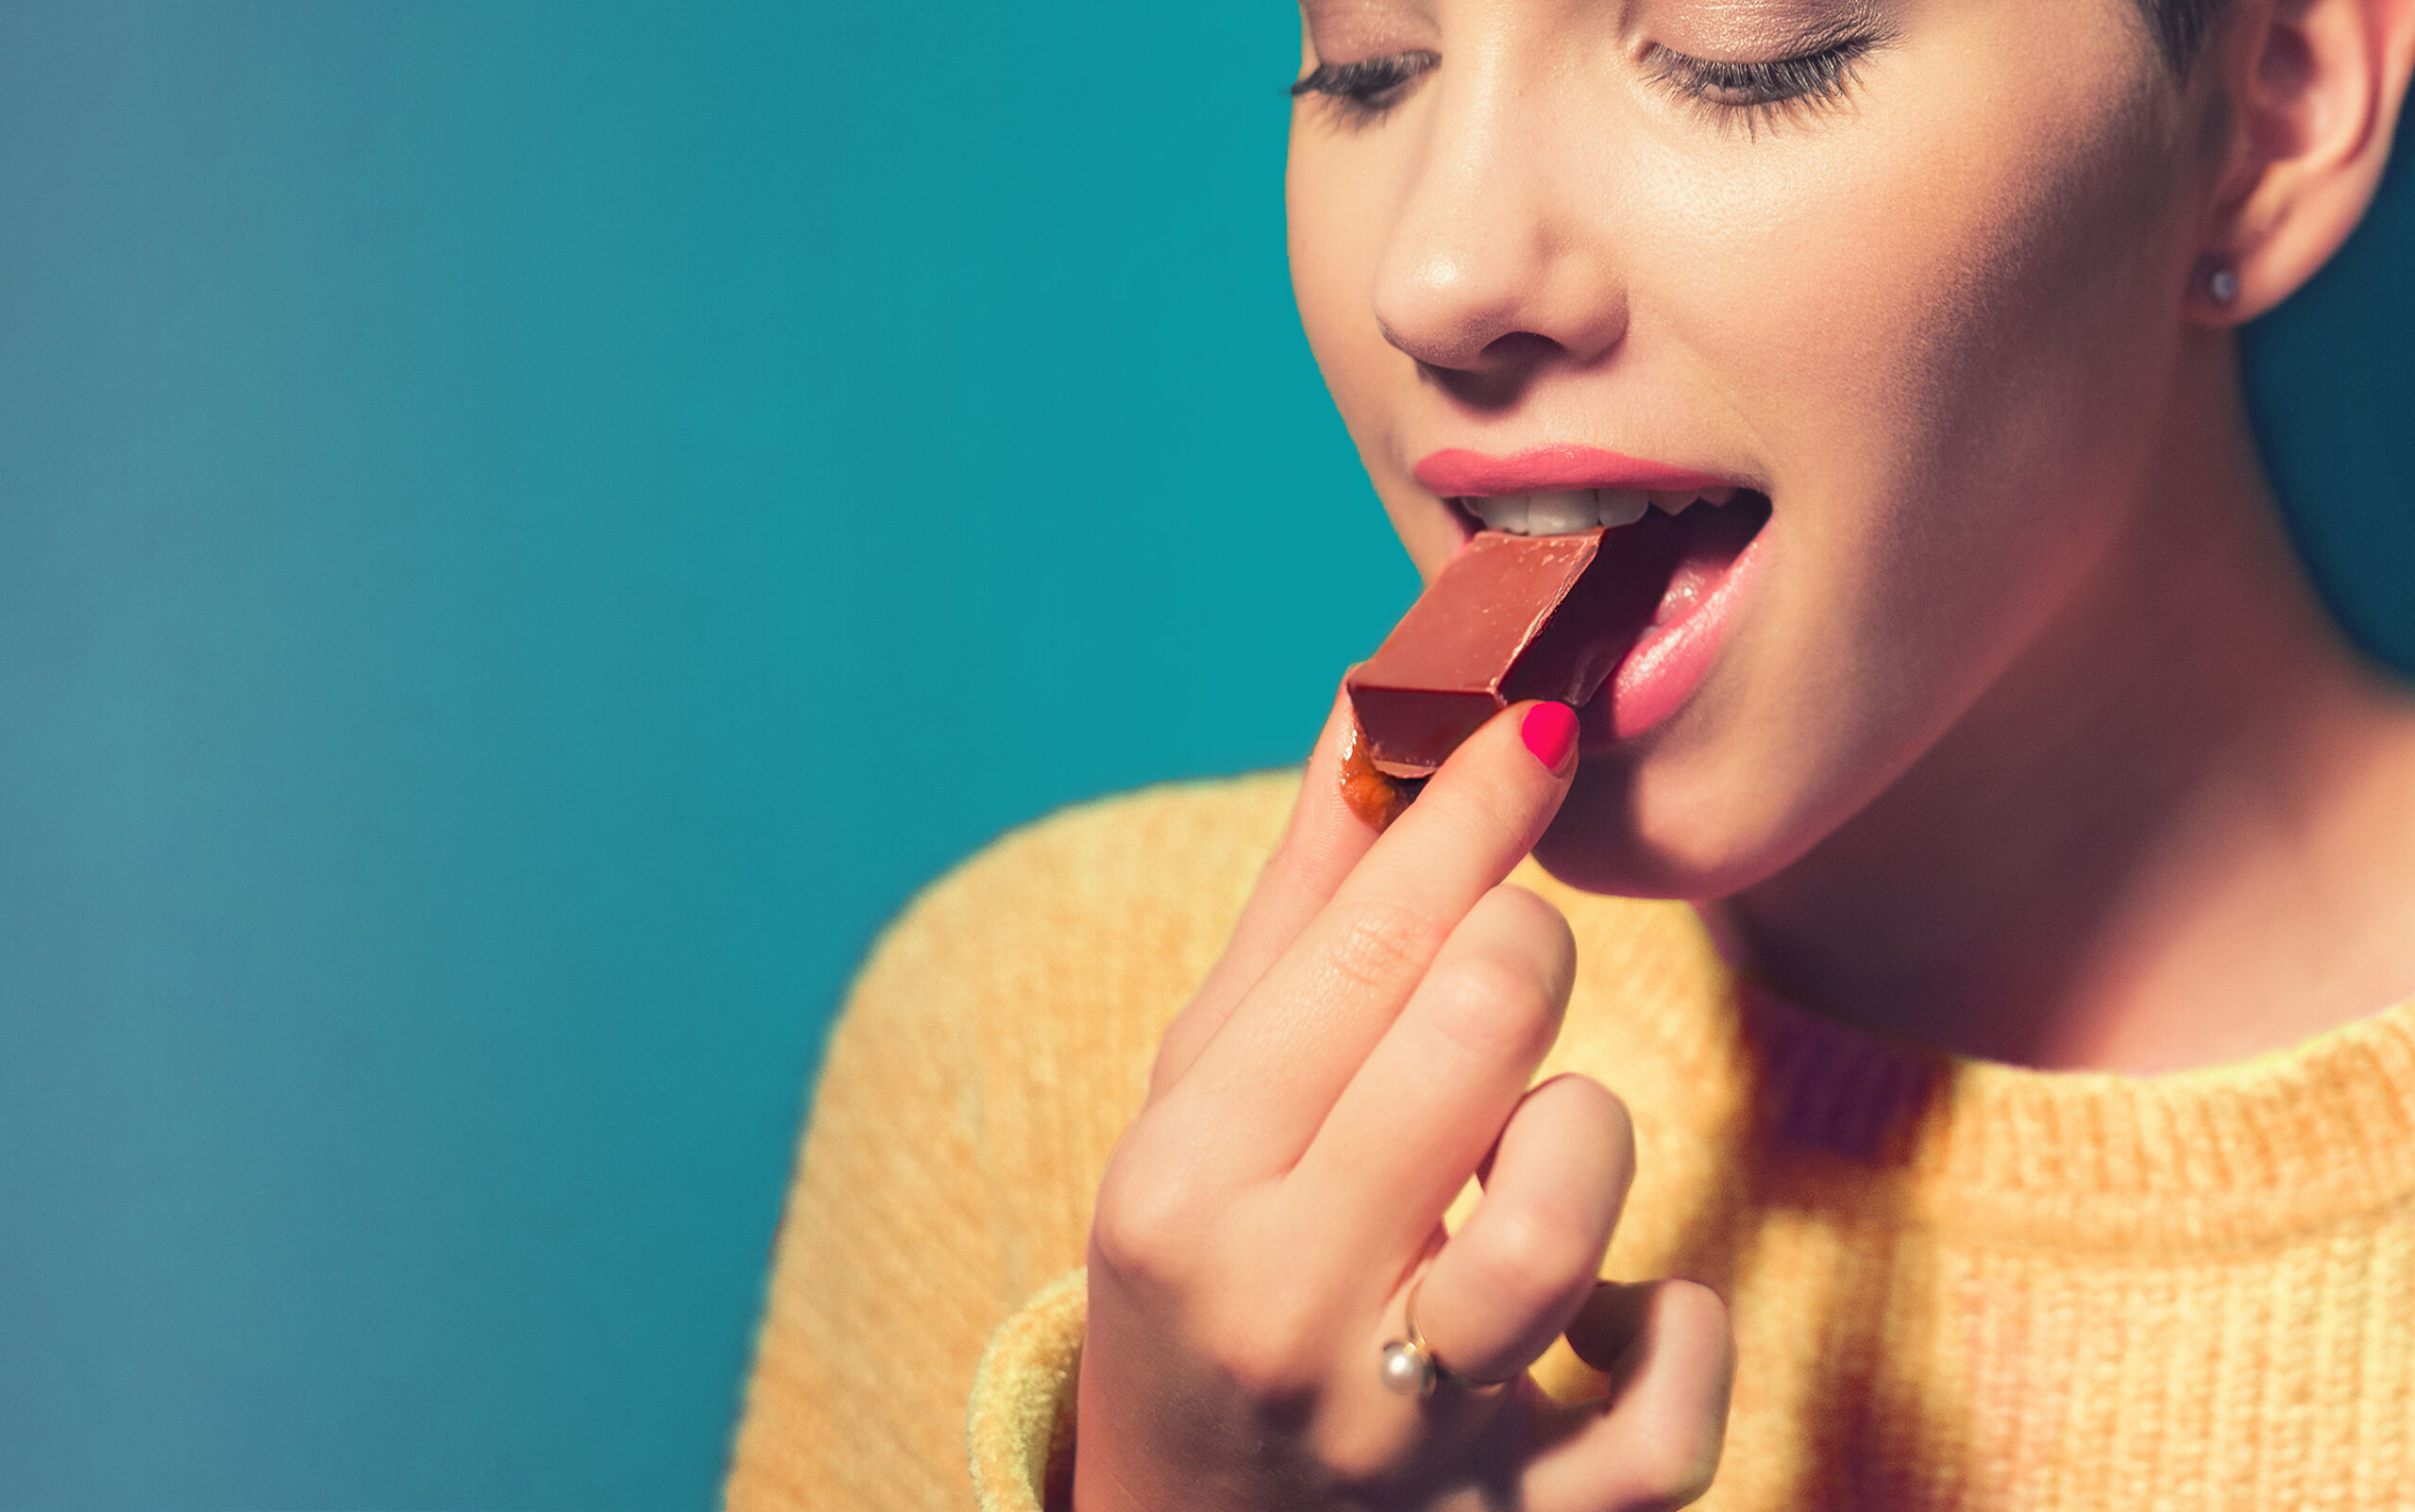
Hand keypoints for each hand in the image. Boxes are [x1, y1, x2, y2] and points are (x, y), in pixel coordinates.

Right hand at [1075, 690, 1734, 1511]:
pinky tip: (1601, 1315)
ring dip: (1578, 1138)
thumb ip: (1305, 913)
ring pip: (1573, 1203)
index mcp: (1184, 1189)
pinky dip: (1668, 1334)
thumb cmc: (1203, 1277)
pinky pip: (1673, 1411)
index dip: (1475, 807)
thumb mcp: (1203, 1100)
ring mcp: (1406, 1441)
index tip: (1540, 722)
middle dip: (1521, 950)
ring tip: (1515, 1157)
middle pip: (1484, 1026)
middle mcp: (1283, 1313)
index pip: (1369, 944)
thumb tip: (1378, 711)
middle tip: (1501, 958)